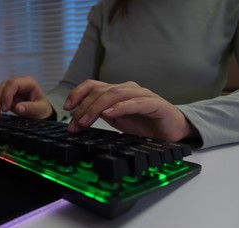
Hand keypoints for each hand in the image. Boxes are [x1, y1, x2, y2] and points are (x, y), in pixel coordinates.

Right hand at [0, 76, 52, 118]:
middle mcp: (16, 83)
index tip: (5, 109)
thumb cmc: (42, 109)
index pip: (13, 83)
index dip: (6, 95)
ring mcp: (8, 88)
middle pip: (0, 87)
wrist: (40, 111)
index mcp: (27, 83)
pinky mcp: (2, 94)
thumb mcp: (40, 110)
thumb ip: (31, 108)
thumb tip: (18, 108)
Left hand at [64, 80, 196, 141]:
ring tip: (85, 122)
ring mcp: (141, 95)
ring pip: (114, 94)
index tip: (66, 107)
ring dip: (96, 108)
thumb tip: (76, 118)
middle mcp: (127, 89)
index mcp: (117, 91)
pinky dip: (120, 107)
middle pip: (100, 91)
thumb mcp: (115, 119)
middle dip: (83, 108)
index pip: (92, 85)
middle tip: (74, 125)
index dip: (77, 93)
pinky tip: (109, 114)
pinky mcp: (154, 104)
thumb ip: (99, 114)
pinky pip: (135, 103)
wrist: (171, 130)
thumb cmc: (144, 123)